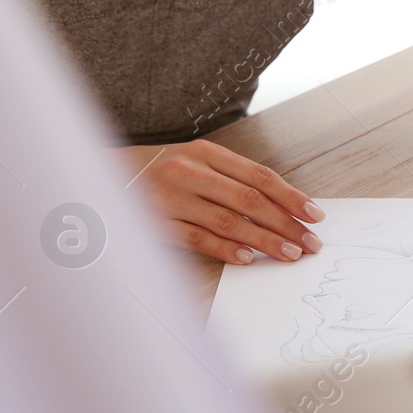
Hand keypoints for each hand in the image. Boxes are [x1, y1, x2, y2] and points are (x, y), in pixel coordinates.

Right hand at [123, 140, 323, 264]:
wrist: (98, 175)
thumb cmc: (159, 170)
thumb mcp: (194, 160)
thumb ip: (231, 178)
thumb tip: (280, 206)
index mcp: (206, 153)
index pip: (259, 176)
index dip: (291, 197)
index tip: (315, 215)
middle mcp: (190, 171)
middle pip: (249, 200)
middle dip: (286, 223)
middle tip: (311, 242)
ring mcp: (171, 198)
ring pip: (227, 221)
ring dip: (263, 240)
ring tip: (289, 253)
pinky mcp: (154, 222)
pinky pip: (196, 238)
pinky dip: (225, 250)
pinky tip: (248, 259)